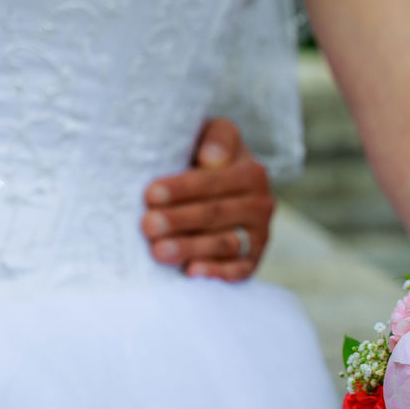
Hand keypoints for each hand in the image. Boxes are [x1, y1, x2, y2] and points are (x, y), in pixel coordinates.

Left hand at [141, 118, 274, 280]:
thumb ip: (217, 137)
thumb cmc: (203, 157)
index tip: (151, 194)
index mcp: (251, 172)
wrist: (223, 189)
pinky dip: (217, 272)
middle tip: (148, 225)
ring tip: (160, 251)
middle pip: (217, 214)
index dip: (182, 188)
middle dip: (180, 220)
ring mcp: (259, 235)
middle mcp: (261, 204)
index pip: (213, 181)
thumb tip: (212, 158)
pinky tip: (192, 272)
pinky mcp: (253, 260)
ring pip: (226, 243)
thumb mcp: (213, 136)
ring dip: (192, 248)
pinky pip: (239, 269)